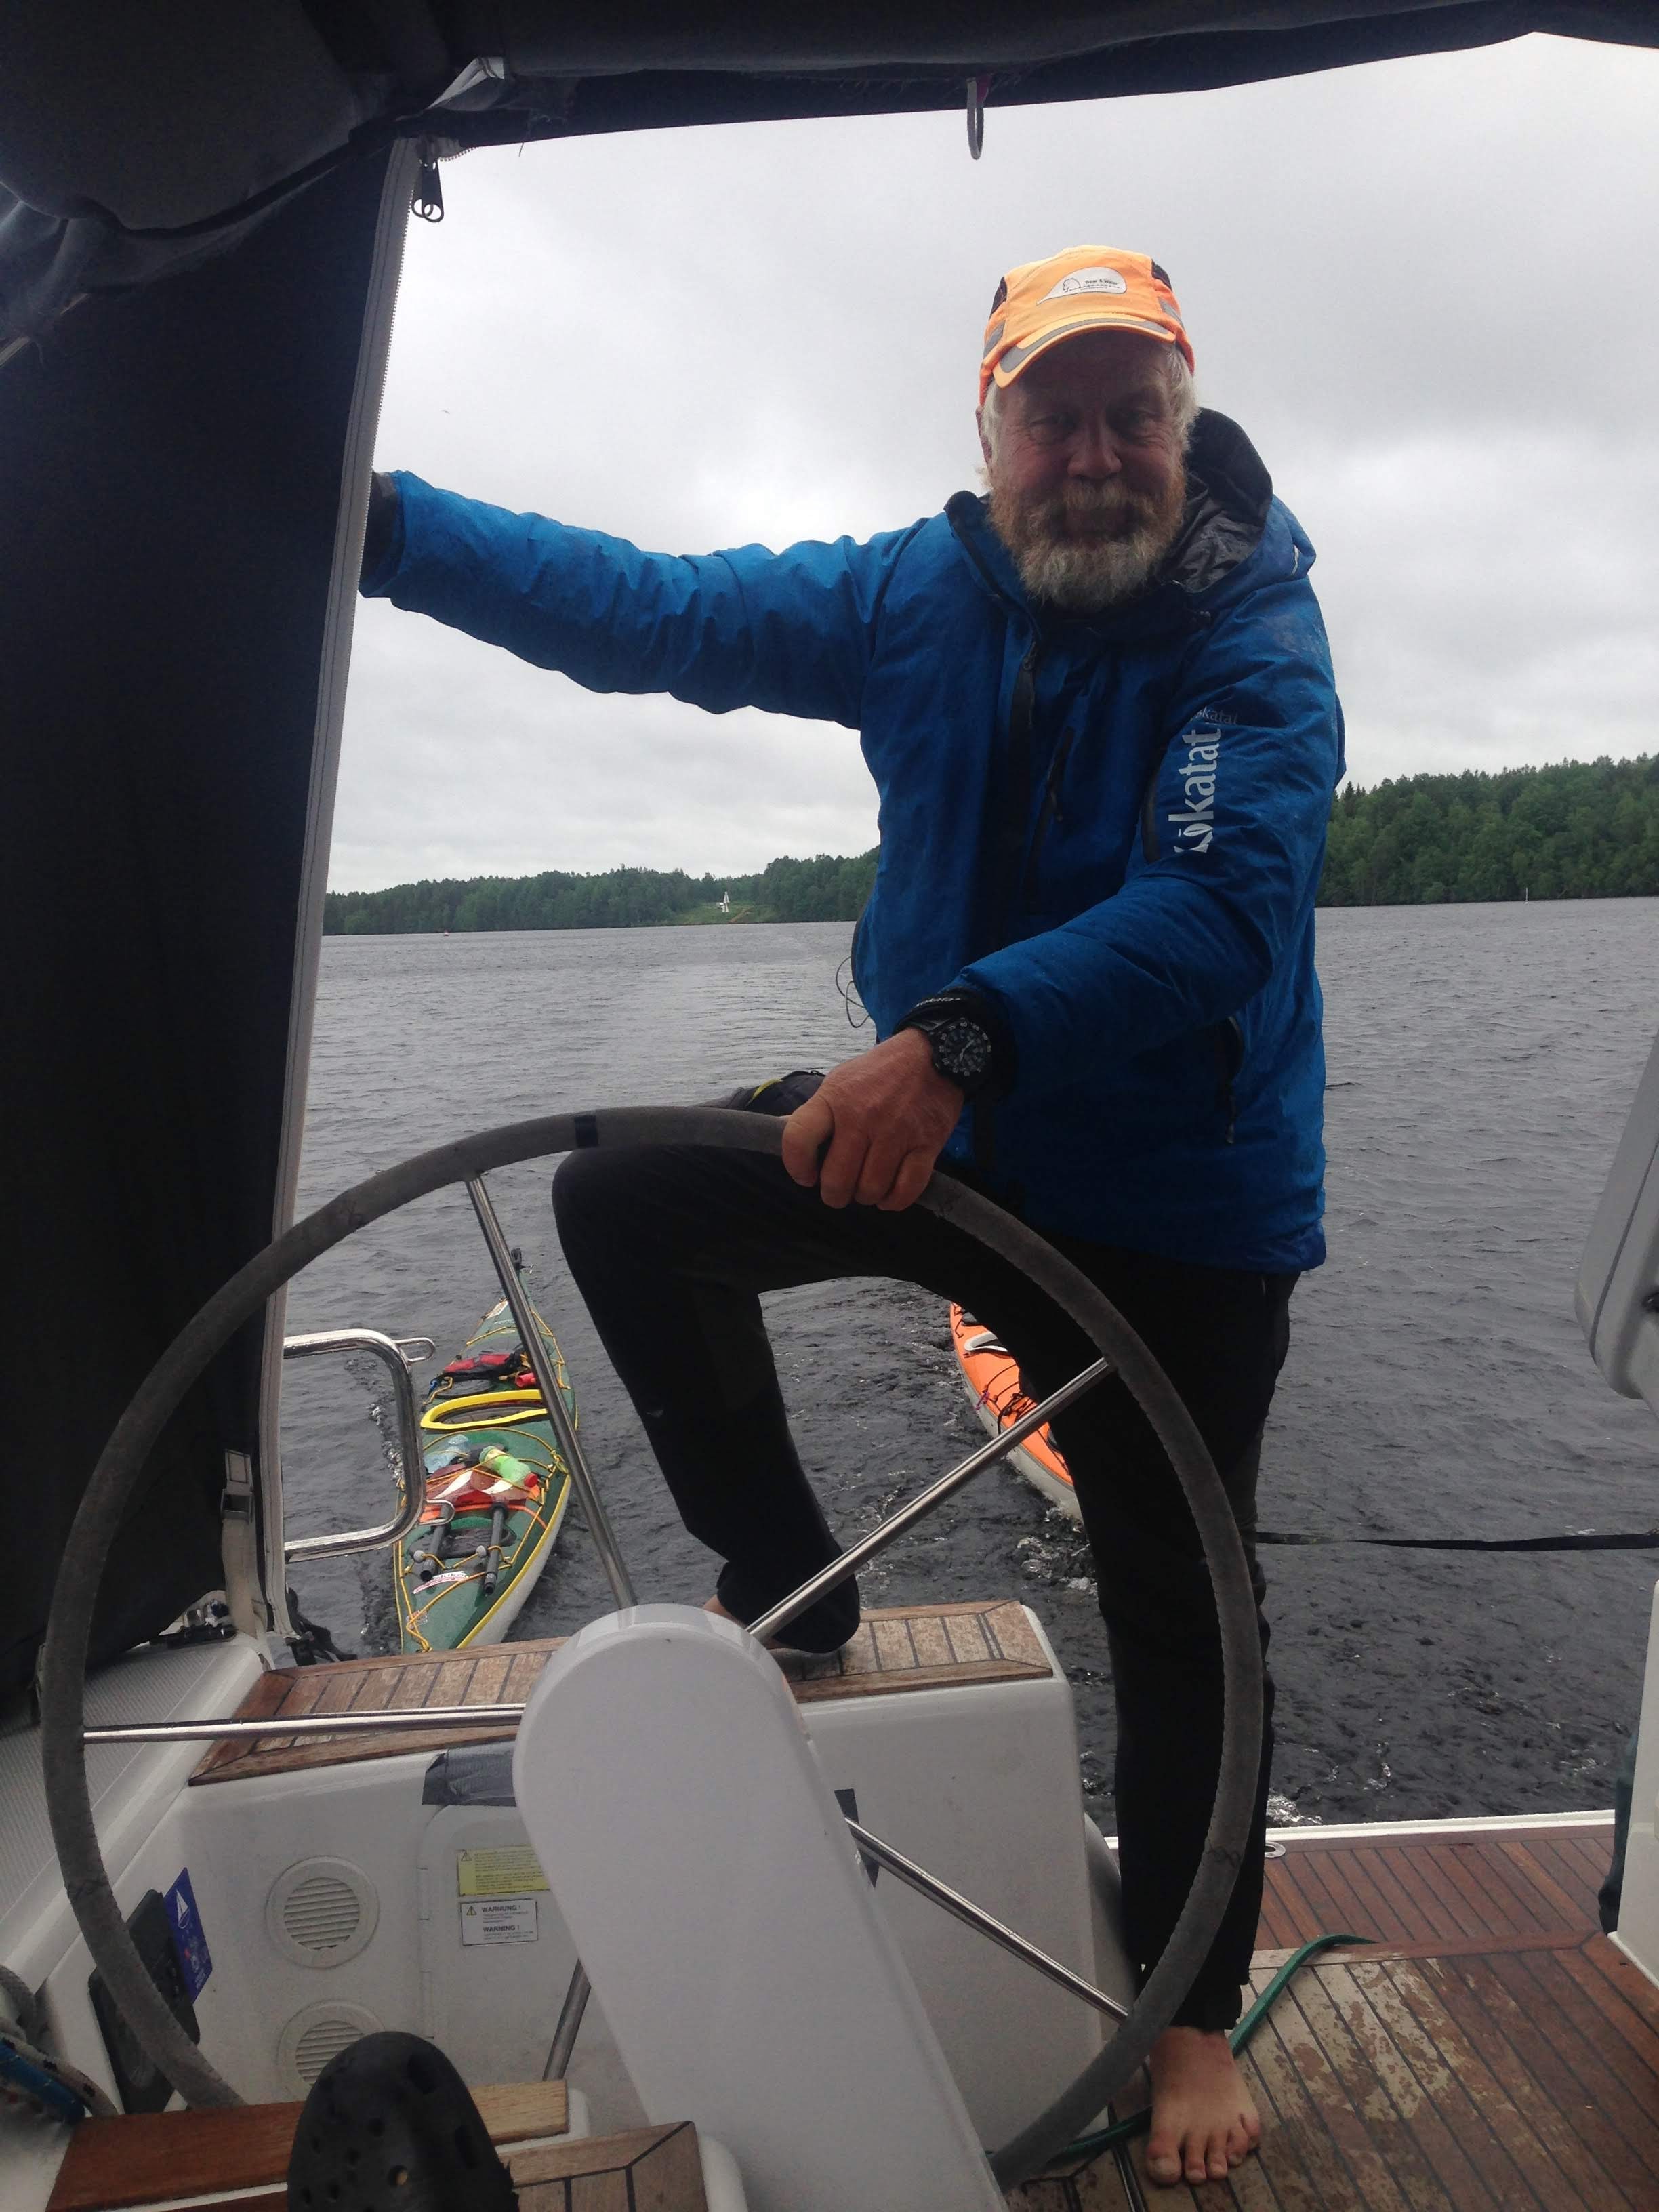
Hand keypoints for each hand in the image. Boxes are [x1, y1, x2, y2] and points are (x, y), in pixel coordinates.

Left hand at [780, 1031, 964, 1210]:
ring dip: (865, 1196)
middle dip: (834, 1194)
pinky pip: (906, 1189)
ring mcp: (896, 1132)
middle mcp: (863, 1117)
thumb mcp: (840, 1080)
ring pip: (871, 1189)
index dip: (796, 1166)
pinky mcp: (927, 1144)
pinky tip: (888, 1195)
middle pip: (837, 1179)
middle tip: (839, 1190)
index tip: (805, 1176)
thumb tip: (781, 1133)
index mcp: (835, 1098)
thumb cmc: (880, 1072)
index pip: (798, 1139)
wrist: (934, 1055)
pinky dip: (894, 1200)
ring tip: (866, 1188)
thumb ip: (816, 1111)